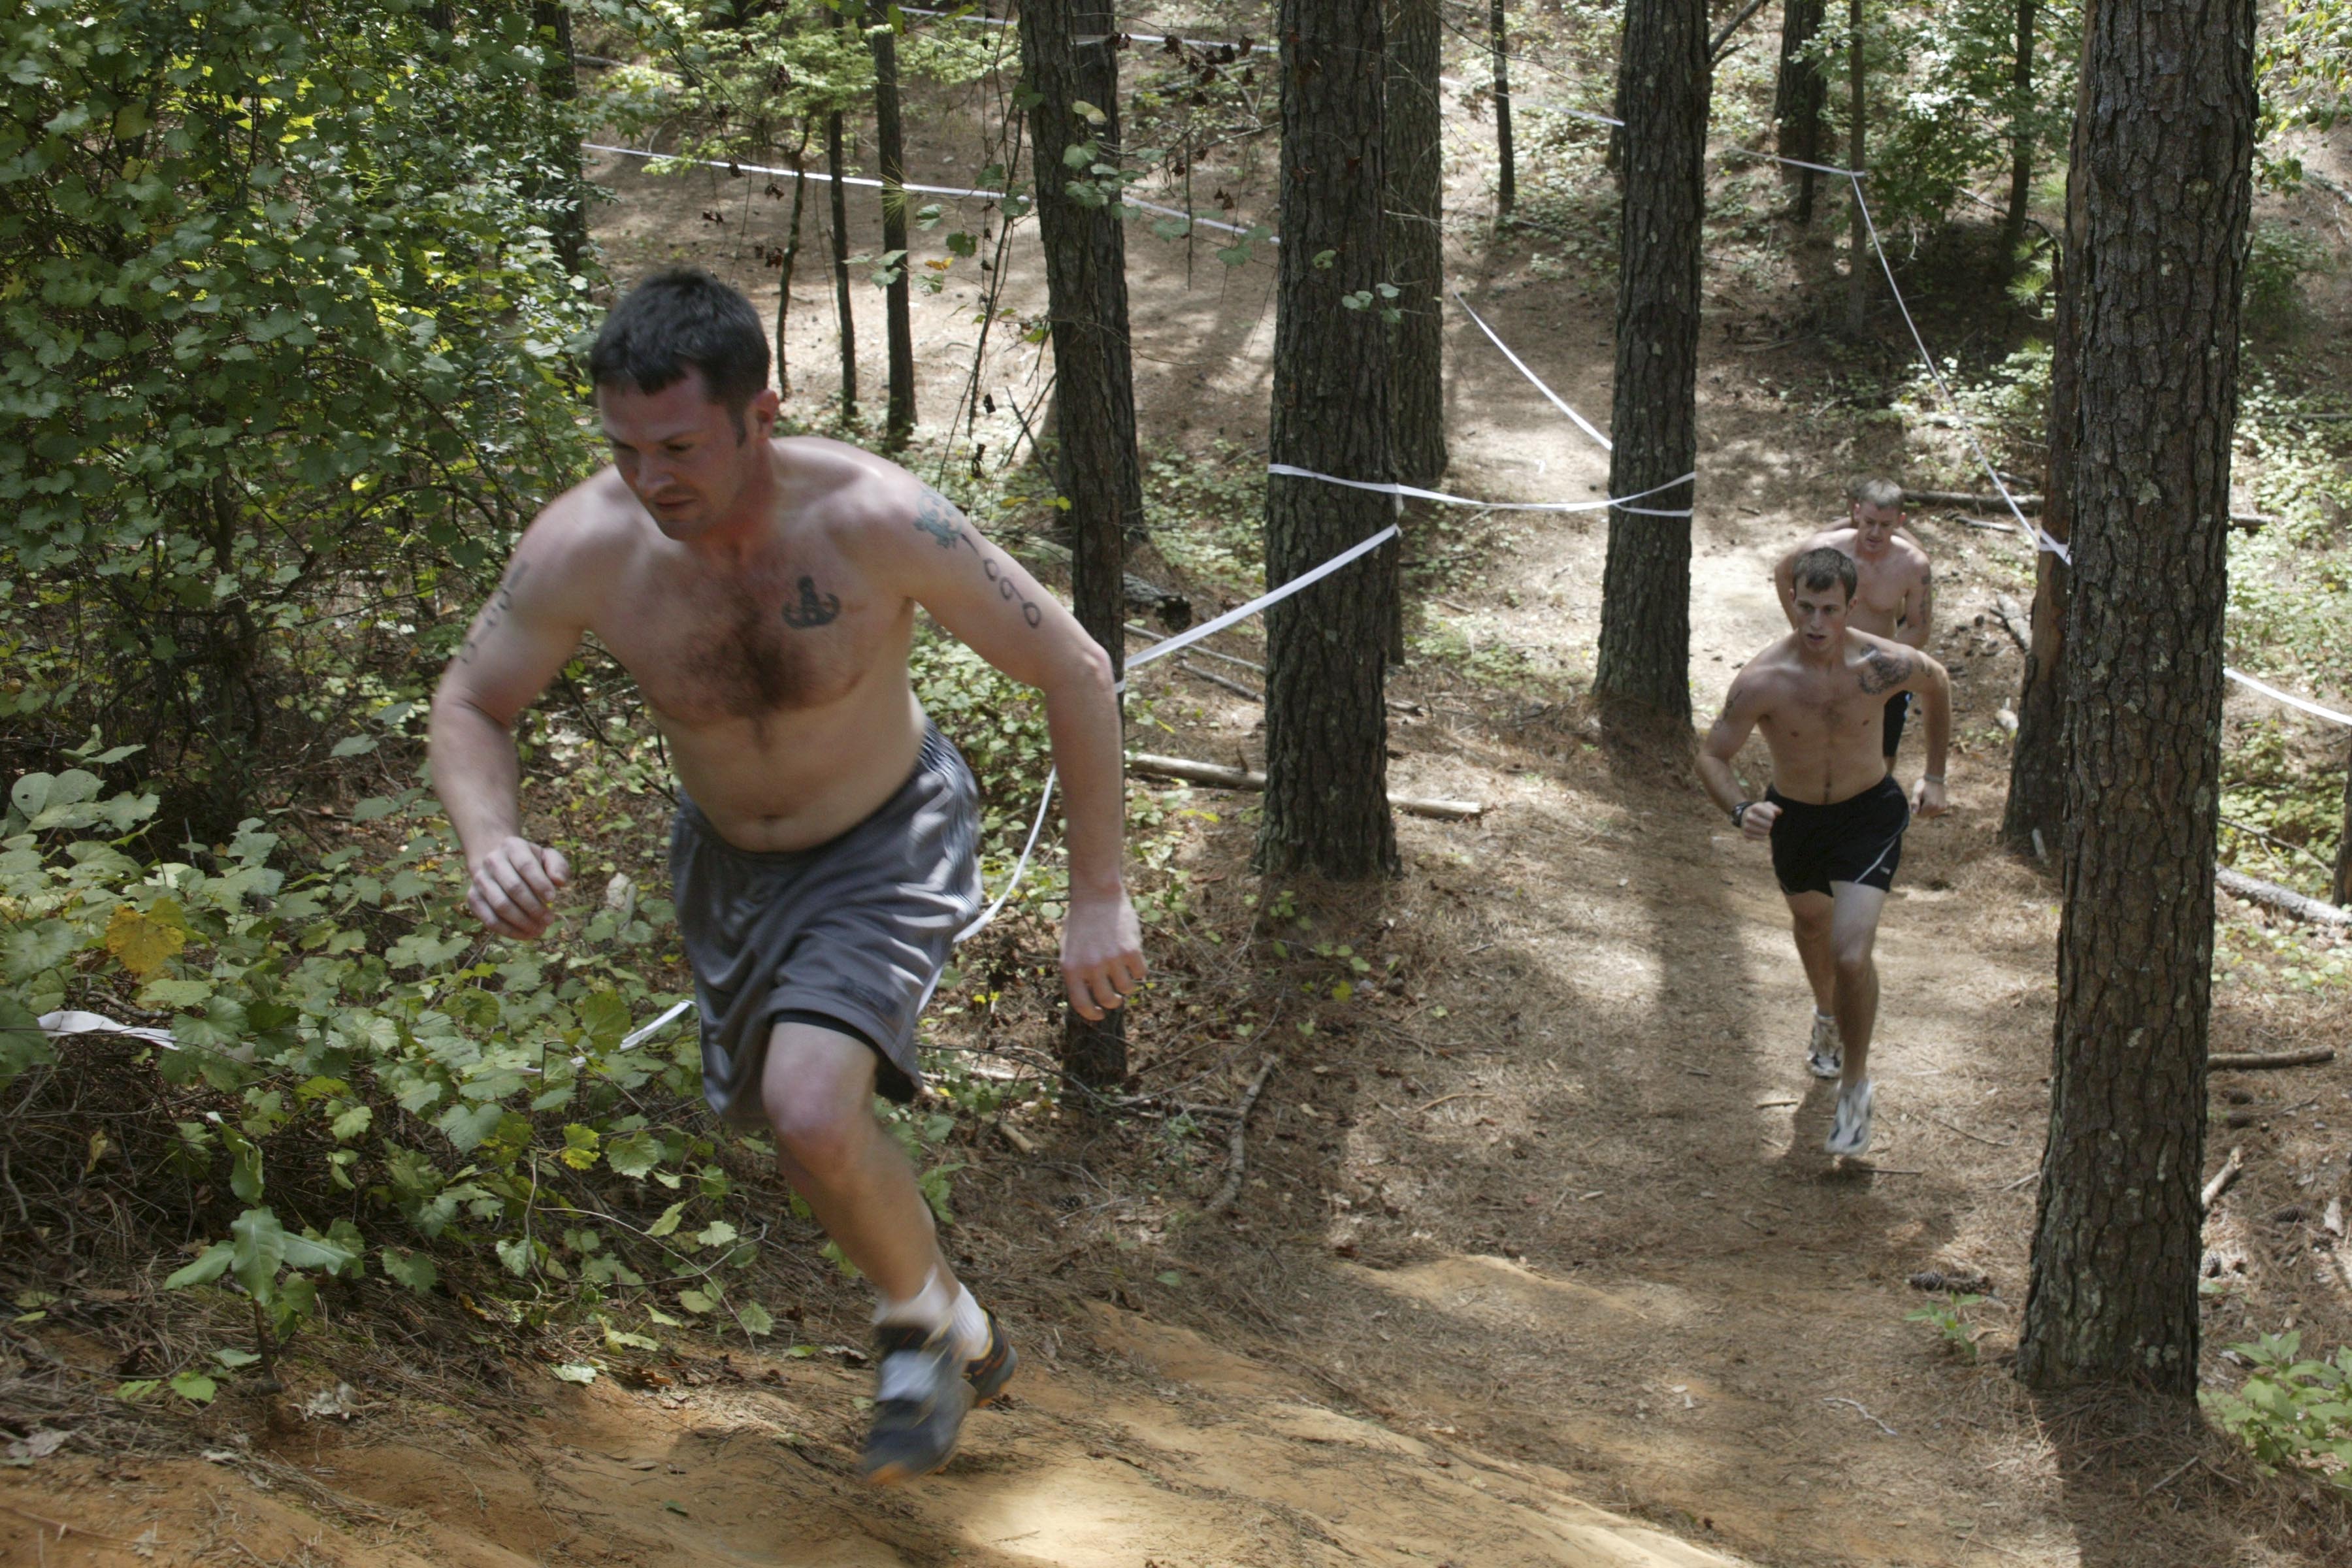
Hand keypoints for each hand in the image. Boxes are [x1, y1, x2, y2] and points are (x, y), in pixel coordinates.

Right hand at [466, 835, 570, 938]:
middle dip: (534, 907)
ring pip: (500, 905)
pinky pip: (489, 919)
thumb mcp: (547, 858)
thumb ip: (558, 866)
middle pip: (513, 887)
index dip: (540, 883)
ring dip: (523, 921)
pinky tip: (526, 934)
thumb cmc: (530, 863)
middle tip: (549, 919)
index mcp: (513, 847)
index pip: (526, 865)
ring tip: (540, 929)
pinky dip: (509, 931)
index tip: (553, 899)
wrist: (500, 864)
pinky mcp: (473, 899)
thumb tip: (560, 881)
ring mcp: (480, 880)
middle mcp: (492, 861)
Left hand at [1061, 885, 1145, 1021]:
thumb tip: (1091, 999)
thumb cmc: (1081, 923)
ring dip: (1127, 985)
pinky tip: (1133, 959)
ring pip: (1127, 989)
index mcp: (1071, 968)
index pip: (1082, 1004)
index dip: (1092, 1014)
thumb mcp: (1068, 949)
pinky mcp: (1131, 950)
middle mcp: (1091, 966)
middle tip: (1116, 997)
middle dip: (1113, 1002)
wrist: (1096, 895)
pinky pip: (1141, 973)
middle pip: (1108, 1000)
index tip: (1100, 1015)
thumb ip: (1077, 974)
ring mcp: (1111, 959)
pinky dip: (1139, 970)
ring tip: (1123, 972)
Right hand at [1739, 800, 1779, 840]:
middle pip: (1768, 825)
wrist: (1745, 815)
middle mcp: (1749, 816)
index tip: (1771, 816)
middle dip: (1770, 824)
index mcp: (1755, 808)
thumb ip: (1774, 808)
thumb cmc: (1760, 810)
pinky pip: (1758, 838)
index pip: (1771, 816)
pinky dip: (1762, 836)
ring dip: (1767, 831)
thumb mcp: (1766, 805)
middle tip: (1769, 824)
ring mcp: (1746, 825)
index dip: (1772, 817)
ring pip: (1764, 832)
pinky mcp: (1746, 834)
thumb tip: (1779, 812)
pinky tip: (1762, 833)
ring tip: (1766, 829)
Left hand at [1911, 776, 1947, 818]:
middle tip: (1923, 798)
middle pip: (1925, 815)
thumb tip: (1914, 813)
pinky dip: (1932, 808)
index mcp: (1931, 805)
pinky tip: (1932, 800)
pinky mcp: (1944, 807)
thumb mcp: (1917, 792)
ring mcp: (1942, 808)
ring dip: (1927, 808)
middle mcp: (1938, 808)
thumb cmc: (1923, 785)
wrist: (1934, 779)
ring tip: (1928, 799)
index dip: (1917, 808)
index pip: (1919, 815)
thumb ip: (1914, 803)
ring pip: (1930, 814)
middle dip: (1922, 809)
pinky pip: (1935, 812)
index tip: (1919, 799)